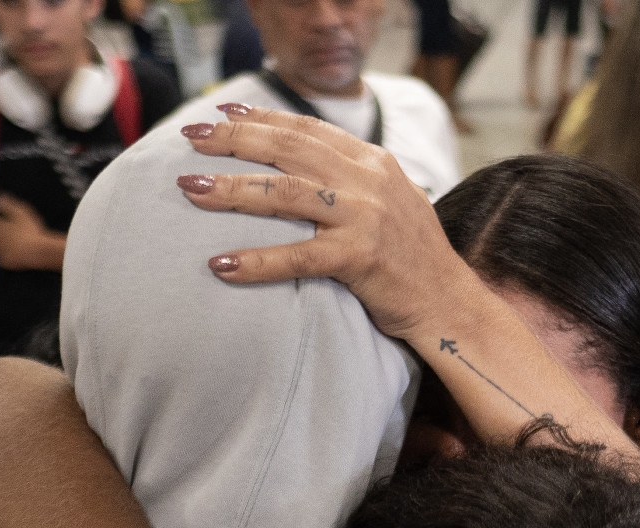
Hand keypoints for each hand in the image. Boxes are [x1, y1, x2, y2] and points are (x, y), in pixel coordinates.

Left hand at [0, 195, 65, 272]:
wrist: (38, 251)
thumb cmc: (30, 230)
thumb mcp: (20, 211)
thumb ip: (6, 203)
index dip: (3, 219)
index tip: (12, 220)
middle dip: (4, 231)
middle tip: (18, 231)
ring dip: (6, 242)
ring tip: (20, 241)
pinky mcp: (4, 262)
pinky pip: (5, 257)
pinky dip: (10, 254)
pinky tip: (19, 251)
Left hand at [176, 105, 462, 337]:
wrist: (449, 303)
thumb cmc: (412, 258)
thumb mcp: (389, 200)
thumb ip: (353, 177)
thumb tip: (306, 163)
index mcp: (373, 161)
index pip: (307, 128)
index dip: (261, 117)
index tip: (222, 113)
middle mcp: (367, 180)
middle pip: (288, 149)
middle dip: (234, 140)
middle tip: (190, 137)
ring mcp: (364, 217)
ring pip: (284, 194)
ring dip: (232, 190)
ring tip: (190, 189)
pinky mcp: (359, 257)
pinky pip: (296, 257)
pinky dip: (256, 261)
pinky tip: (221, 266)